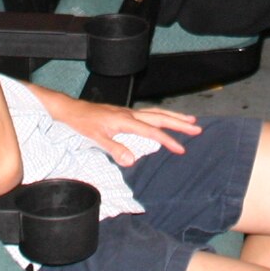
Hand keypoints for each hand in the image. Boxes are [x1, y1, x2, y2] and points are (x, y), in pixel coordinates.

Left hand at [45, 92, 201, 165]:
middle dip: (180, 123)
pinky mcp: (125, 113)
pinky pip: (149, 114)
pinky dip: (162, 117)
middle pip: (160, 118)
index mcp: (125, 120)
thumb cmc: (83, 123)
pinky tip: (165, 120)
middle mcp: (130, 114)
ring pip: (156, 113)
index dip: (168, 141)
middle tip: (197, 128)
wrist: (71, 109)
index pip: (152, 132)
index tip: (182, 149)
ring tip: (190, 120)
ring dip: (174, 117)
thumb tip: (132, 161)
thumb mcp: (96, 138)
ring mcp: (128, 112)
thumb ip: (115, 149)